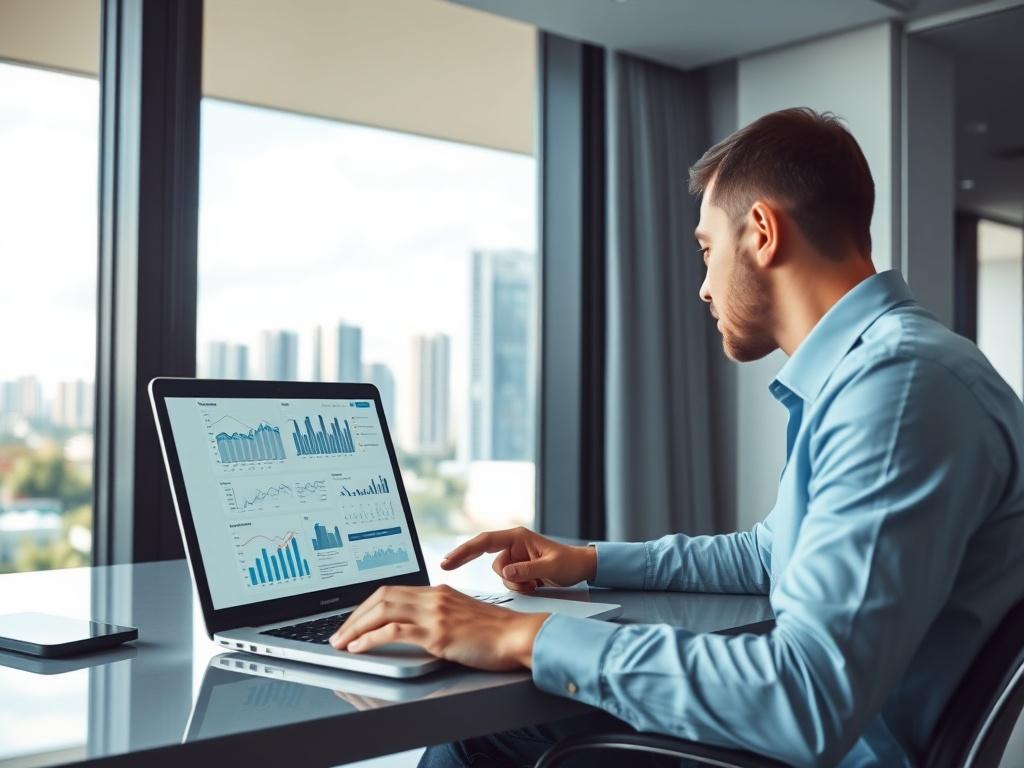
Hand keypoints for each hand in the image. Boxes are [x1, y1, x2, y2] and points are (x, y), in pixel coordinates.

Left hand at [329, 584, 547, 670]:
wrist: (519, 636)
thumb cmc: (496, 632)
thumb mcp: (463, 615)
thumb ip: (440, 615)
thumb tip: (417, 626)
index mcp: (439, 590)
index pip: (392, 591)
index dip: (367, 606)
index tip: (354, 621)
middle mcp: (434, 597)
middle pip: (381, 597)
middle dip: (354, 616)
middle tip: (338, 633)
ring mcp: (434, 614)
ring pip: (382, 611)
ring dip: (355, 628)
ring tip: (341, 642)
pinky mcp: (437, 634)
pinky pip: (393, 631)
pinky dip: (370, 639)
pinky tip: (359, 648)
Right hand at [441, 526, 596, 593]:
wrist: (581, 568)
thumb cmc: (569, 562)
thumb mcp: (551, 567)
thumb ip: (528, 570)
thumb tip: (506, 573)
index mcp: (518, 536)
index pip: (485, 541)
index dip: (464, 550)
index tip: (448, 560)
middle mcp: (514, 544)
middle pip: (487, 558)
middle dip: (483, 567)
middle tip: (451, 567)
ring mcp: (515, 557)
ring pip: (500, 575)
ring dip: (515, 584)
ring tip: (536, 582)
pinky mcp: (518, 568)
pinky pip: (509, 581)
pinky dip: (520, 587)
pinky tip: (535, 584)